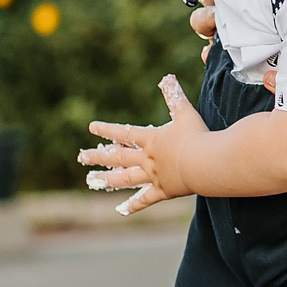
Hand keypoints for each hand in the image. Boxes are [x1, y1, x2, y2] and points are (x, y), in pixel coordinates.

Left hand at [81, 75, 206, 214]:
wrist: (205, 163)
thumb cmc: (197, 136)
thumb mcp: (185, 114)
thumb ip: (175, 96)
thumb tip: (167, 77)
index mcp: (151, 140)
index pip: (125, 133)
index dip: (107, 130)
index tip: (91, 127)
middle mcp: (147, 159)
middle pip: (119, 157)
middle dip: (99, 156)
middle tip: (81, 157)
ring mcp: (154, 177)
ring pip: (126, 178)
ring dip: (108, 179)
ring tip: (91, 181)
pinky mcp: (164, 191)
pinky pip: (145, 199)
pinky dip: (133, 205)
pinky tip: (120, 210)